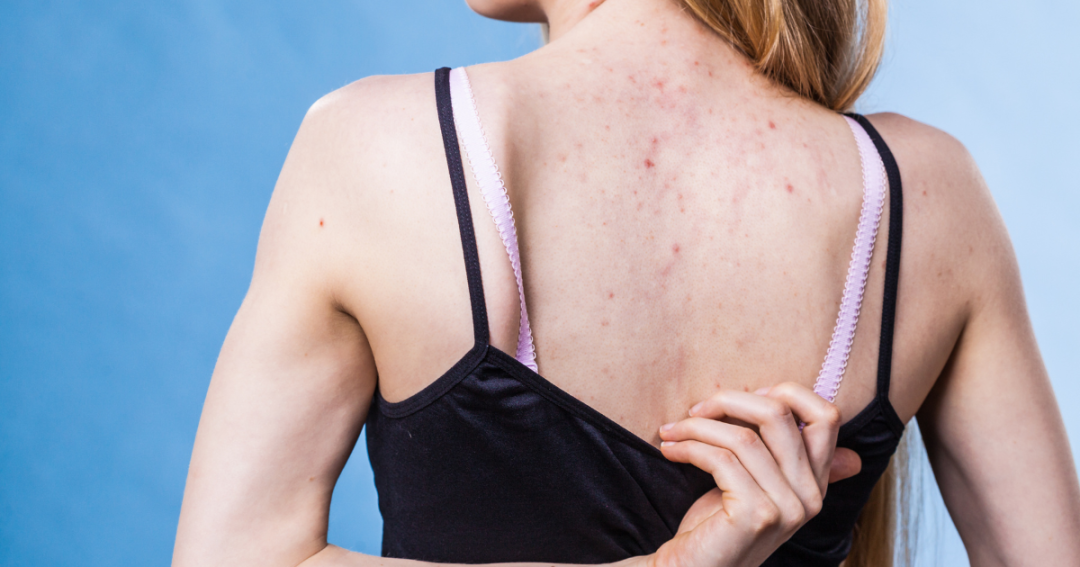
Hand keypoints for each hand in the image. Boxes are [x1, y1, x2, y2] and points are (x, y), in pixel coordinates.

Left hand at [649, 383, 851, 566]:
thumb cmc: (718, 523)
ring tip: (672, 432)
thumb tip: (816, 427)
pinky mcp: (756, 516)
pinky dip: (688, 447)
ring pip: (743, 437)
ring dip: (696, 426)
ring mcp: (787, 509)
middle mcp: (810, 497)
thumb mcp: (753, 483)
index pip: (827, 416)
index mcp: (815, 482)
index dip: (787, 392)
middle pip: (779, 415)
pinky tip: (670, 450)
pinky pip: (721, 460)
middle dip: (729, 401)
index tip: (745, 397)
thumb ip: (779, 455)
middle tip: (694, 410)